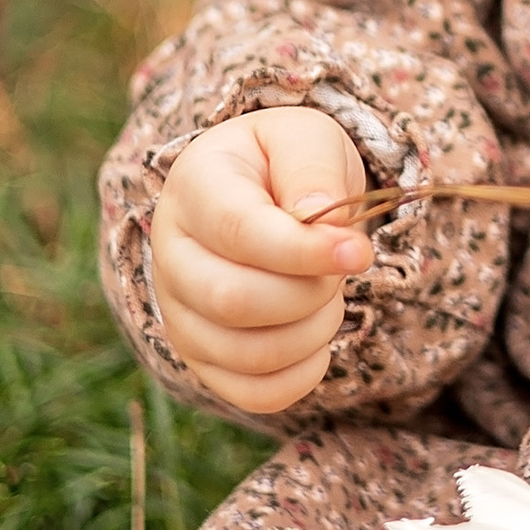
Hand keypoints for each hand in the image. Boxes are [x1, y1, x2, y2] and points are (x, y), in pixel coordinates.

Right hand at [148, 106, 374, 415]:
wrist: (263, 191)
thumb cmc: (286, 163)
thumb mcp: (306, 137)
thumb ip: (314, 170)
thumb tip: (323, 220)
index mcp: (193, 187)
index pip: (239, 232)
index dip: (304, 251)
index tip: (360, 252)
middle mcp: (170, 254)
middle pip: (234, 300)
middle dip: (311, 292)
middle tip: (342, 267)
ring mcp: (179, 311)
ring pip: (246, 353)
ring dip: (313, 330)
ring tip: (329, 293)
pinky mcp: (201, 357)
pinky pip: (254, 392)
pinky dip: (303, 375)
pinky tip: (317, 337)